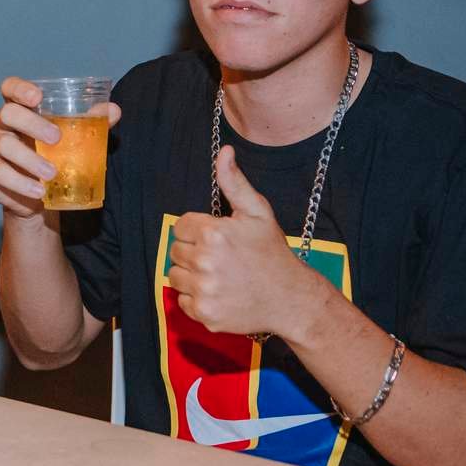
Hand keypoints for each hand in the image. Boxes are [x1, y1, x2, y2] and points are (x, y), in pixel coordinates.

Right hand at [0, 76, 120, 219]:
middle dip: (31, 124)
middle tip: (56, 139)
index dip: (20, 89)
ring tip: (51, 173)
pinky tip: (38, 190)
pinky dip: (19, 182)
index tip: (37, 97)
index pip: (10, 88)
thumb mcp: (72, 138)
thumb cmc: (54, 157)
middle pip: (7, 114)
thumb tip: (114, 110)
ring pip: (4, 145)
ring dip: (29, 159)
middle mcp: (1, 123)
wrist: (37, 195)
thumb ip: (90, 123)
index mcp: (20, 109)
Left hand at [167, 145, 319, 336]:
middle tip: (220, 258)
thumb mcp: (257, 212)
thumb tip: (225, 152)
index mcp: (214, 233)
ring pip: (175, 276)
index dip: (197, 230)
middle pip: (175, 251)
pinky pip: (182, 301)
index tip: (217, 238)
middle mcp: (206, 262)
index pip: (180, 226)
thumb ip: (234, 182)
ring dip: (191, 275)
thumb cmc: (272, 253)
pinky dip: (195, 298)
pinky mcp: (204, 313)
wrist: (290, 298)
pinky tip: (218, 293)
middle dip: (193, 252)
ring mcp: (204, 290)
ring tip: (218, 275)